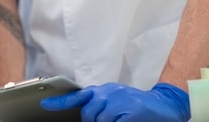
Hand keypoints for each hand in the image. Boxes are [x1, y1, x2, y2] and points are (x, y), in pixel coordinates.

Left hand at [40, 82, 189, 121]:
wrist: (164, 105)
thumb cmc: (135, 105)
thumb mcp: (114, 101)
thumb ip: (98, 105)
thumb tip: (86, 117)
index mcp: (103, 90)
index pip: (78, 96)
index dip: (60, 102)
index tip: (44, 105)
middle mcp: (108, 92)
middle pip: (88, 114)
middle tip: (107, 121)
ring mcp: (119, 101)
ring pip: (100, 120)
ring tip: (119, 119)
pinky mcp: (129, 111)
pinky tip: (125, 121)